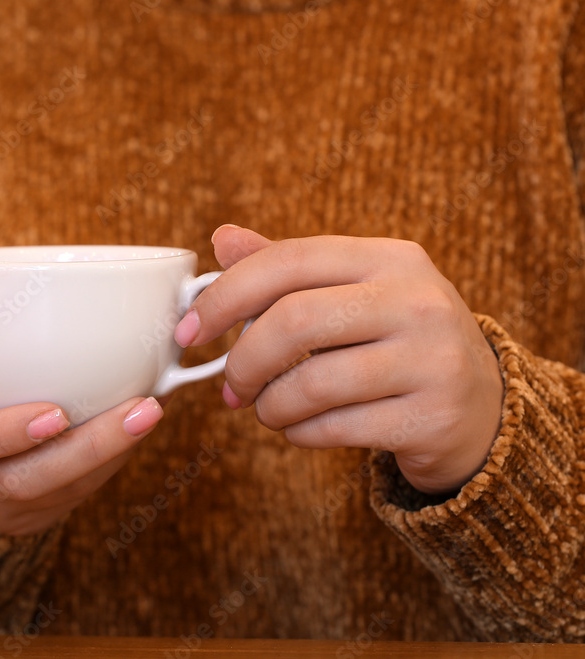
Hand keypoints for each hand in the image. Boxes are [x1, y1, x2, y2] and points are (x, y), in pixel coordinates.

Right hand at [0, 294, 164, 534]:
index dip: (4, 434)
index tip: (55, 412)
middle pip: (30, 480)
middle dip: (89, 450)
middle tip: (142, 408)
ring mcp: (11, 502)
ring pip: (64, 491)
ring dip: (113, 453)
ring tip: (153, 410)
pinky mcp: (46, 507)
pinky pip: (82, 492)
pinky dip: (114, 459)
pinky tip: (143, 422)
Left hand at [176, 225, 503, 493]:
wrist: (481, 406)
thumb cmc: (396, 341)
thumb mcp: (353, 291)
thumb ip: (288, 268)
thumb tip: (222, 238)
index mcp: (389, 258)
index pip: (287, 261)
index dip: (224, 296)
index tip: (189, 331)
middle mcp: (417, 300)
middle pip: (293, 321)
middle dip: (243, 360)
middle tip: (229, 386)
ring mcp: (431, 359)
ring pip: (311, 383)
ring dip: (269, 406)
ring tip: (266, 410)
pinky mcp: (432, 416)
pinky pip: (334, 428)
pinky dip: (299, 433)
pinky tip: (299, 428)